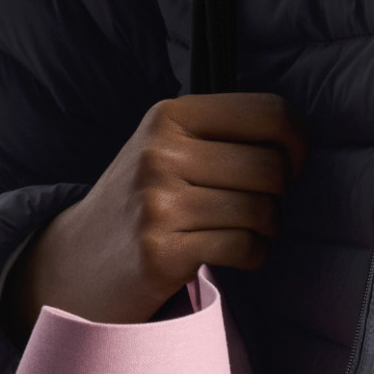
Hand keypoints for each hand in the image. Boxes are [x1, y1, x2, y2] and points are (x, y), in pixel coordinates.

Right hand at [0, 94, 307, 346]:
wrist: (74, 261)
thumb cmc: (144, 199)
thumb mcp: (170, 145)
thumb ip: (225, 131)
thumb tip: (298, 138)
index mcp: (170, 115)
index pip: (270, 112)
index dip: (297, 141)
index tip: (292, 162)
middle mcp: (160, 153)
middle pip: (272, 166)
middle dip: (280, 192)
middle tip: (259, 204)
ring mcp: (155, 203)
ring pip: (262, 210)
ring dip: (267, 227)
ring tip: (243, 229)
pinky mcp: (158, 253)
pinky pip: (244, 246)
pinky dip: (254, 254)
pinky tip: (236, 254)